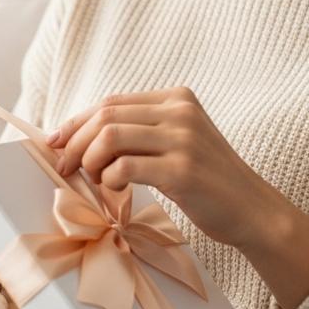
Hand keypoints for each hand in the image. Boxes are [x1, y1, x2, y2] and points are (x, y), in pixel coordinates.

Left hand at [46, 86, 288, 249]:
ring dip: (90, 161)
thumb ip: (140, 132)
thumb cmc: (207, 182)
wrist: (253, 210)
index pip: (111, 102)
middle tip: (64, 167)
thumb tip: (79, 137)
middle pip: (105, 115)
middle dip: (74, 142)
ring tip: (95, 180)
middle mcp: (180, 111)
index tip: (55, 143)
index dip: (76, 122)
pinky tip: (115, 190)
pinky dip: (108, 179)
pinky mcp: (182, 170)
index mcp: (176, 98)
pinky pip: (124, 167)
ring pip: (110, 137)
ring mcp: (183, 139)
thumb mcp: (177, 142)